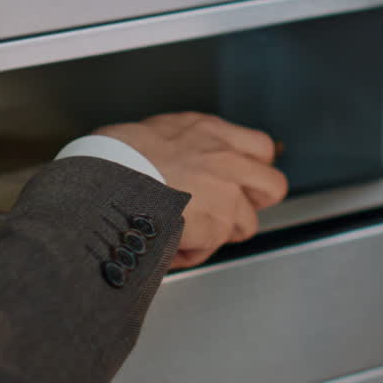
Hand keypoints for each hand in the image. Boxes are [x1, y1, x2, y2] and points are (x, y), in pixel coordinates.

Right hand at [95, 112, 287, 268]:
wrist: (109, 179)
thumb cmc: (115, 156)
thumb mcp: (154, 132)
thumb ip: (182, 146)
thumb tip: (177, 162)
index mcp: (209, 131)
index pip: (260, 147)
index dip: (253, 168)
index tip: (239, 179)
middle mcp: (226, 159)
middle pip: (273, 186)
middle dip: (255, 203)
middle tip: (230, 210)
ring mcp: (227, 193)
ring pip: (246, 224)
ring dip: (219, 232)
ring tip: (187, 231)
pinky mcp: (218, 224)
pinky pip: (211, 248)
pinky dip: (192, 251)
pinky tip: (169, 242)